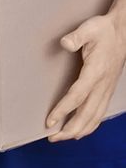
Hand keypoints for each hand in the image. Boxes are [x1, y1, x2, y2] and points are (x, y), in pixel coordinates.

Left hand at [46, 14, 125, 141]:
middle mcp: (103, 84)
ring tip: (62, 138)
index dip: (63, 110)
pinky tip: (80, 130)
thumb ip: (76, 37)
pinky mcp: (107, 89)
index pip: (77, 96)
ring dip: (79, 129)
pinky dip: (90, 124)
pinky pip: (100, 112)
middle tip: (51, 138)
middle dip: (70, 128)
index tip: (50, 121)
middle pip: (86, 113)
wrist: (122, 31)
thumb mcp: (89, 29)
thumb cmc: (103, 30)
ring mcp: (106, 89)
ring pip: (95, 116)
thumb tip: (65, 44)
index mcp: (96, 72)